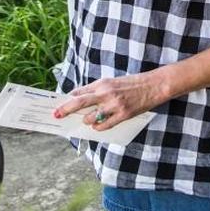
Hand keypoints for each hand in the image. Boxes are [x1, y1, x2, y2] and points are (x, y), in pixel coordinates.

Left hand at [53, 72, 167, 130]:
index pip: (79, 92)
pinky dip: (98, 127)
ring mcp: (114, 104)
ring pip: (91, 117)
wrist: (153, 85)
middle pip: (79, 102)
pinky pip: (104, 125)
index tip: (59, 105)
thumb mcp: (112, 82)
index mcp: (102, 83)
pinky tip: (97, 126)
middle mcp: (106, 93)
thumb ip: (97, 90)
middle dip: (65, 109)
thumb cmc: (132, 84)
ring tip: (87, 120)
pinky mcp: (123, 114)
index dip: (68, 99)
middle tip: (56, 115)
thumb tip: (80, 98)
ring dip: (86, 121)